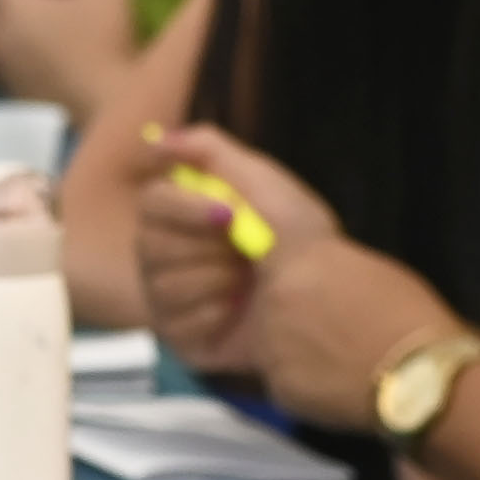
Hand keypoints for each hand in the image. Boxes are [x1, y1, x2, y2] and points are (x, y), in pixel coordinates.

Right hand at [147, 124, 430, 430]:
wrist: (329, 300)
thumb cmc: (300, 238)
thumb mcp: (263, 180)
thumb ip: (208, 149)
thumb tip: (156, 139)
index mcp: (189, 217)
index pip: (153, 204)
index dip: (186, 209)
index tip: (229, 215)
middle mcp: (172, 257)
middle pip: (151, 246)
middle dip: (208, 249)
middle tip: (248, 255)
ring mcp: (174, 301)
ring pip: (162, 285)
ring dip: (216, 281)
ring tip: (249, 283)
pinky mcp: (185, 340)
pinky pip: (176, 323)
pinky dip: (215, 315)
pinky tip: (240, 313)